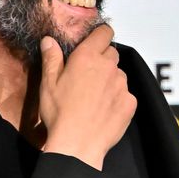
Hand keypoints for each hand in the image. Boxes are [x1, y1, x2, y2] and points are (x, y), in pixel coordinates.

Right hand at [39, 25, 136, 169]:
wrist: (78, 144)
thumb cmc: (59, 113)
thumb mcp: (48, 84)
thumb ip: (51, 58)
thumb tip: (49, 40)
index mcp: (87, 57)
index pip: (104, 33)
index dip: (100, 35)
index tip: (95, 42)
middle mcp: (108, 67)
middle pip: (111, 54)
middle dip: (102, 60)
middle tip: (88, 76)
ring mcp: (122, 85)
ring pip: (119, 75)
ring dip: (110, 80)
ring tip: (95, 98)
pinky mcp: (130, 102)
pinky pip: (125, 94)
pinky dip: (117, 99)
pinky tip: (104, 111)